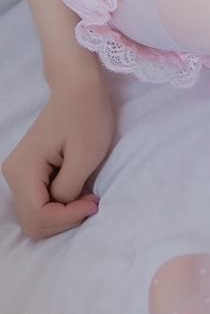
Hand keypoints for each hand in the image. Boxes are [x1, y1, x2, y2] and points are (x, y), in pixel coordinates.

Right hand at [2, 63, 114, 238]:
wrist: (78, 90)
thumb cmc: (86, 117)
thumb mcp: (85, 155)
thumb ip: (69, 187)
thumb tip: (60, 205)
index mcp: (22, 170)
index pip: (38, 217)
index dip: (68, 218)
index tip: (93, 201)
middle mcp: (12, 175)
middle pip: (32, 223)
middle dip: (65, 220)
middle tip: (90, 200)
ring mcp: (17, 176)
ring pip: (36, 218)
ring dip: (63, 215)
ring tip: (85, 194)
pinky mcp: (28, 175)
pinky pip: (40, 205)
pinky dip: (60, 207)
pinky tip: (77, 191)